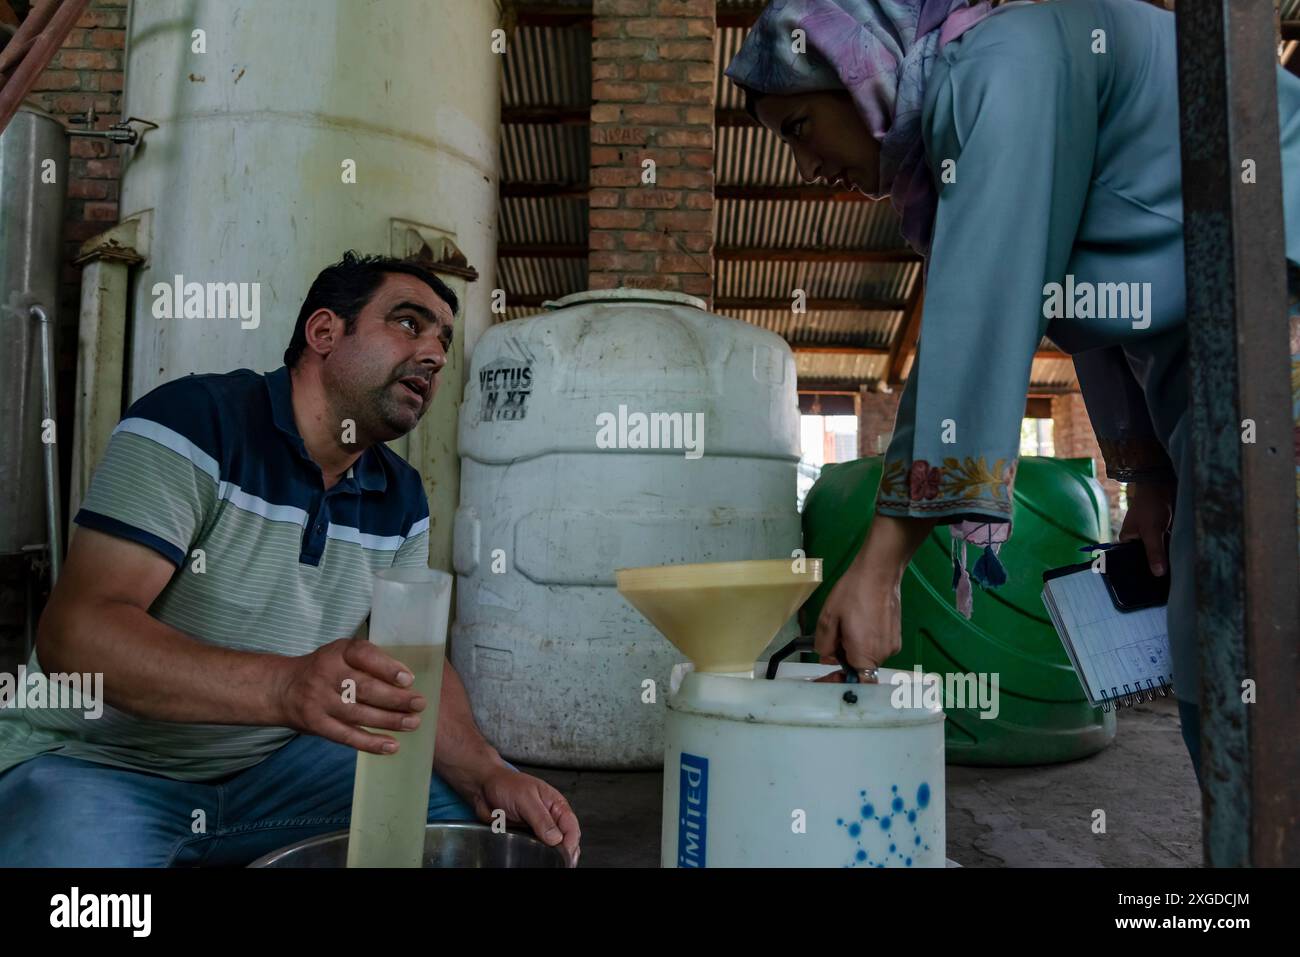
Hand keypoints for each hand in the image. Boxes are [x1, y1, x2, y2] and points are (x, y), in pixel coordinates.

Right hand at [273, 637, 426, 754]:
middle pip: (364, 688)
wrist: (282, 689)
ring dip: (388, 721)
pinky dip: (370, 743)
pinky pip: (346, 736)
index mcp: (337, 652)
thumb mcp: (341, 654)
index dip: (386, 667)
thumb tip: (409, 680)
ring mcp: (319, 701)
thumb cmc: (324, 669)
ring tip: (413, 723)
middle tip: (419, 704)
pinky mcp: (316, 724)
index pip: (363, 655)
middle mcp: (326, 674)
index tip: (408, 679)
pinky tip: (391, 746)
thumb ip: (369, 662)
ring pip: (358, 713)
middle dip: (395, 698)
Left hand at [471, 767, 581, 866]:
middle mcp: (550, 817)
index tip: (565, 854)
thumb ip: (541, 818)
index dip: (571, 842)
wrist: (483, 788)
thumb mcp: (525, 798)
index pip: (571, 827)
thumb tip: (556, 838)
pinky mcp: (526, 836)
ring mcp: (538, 828)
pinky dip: (539, 855)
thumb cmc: (505, 784)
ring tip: (552, 863)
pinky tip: (539, 860)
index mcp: (556, 804)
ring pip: (552, 846)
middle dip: (565, 852)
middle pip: (565, 839)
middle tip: (560, 863)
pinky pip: (536, 849)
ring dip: (553, 855)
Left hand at [812, 513, 929, 682]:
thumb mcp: (828, 618)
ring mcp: (893, 645)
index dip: (844, 680)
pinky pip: (878, 646)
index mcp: (865, 654)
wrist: (879, 572)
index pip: (858, 683)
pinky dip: (867, 639)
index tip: (833, 669)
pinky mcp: (897, 635)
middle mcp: (883, 654)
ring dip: (856, 647)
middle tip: (837, 635)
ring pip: (870, 656)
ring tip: (849, 623)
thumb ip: (824, 644)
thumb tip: (827, 658)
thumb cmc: (852, 593)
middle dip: (846, 657)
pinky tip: (862, 620)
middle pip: (861, 668)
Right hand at [1118, 480, 1173, 575]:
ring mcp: (1152, 537)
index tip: (1151, 584)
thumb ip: (1154, 552)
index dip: (1139, 572)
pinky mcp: (1164, 534)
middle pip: (1146, 559)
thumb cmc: (1150, 505)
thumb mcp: (1151, 531)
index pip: (1130, 561)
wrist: (1163, 485)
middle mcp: (1138, 540)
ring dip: (1166, 559)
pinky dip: (1173, 552)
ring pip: (1159, 553)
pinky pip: (1168, 547)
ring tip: (1176, 575)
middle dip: (1156, 566)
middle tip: (1167, 582)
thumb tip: (1158, 574)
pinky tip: (1181, 561)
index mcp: (1127, 541)